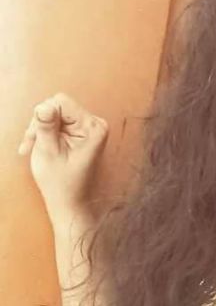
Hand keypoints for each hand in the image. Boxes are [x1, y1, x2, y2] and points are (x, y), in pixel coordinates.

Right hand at [17, 92, 108, 219]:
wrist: (70, 203)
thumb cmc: (61, 183)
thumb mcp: (48, 151)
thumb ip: (46, 126)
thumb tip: (43, 106)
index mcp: (93, 127)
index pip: (61, 102)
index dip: (43, 116)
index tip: (34, 137)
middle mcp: (95, 124)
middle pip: (58, 107)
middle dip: (41, 124)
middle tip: (30, 144)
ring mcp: (89, 128)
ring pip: (55, 114)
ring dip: (40, 130)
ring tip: (33, 148)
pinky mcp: (82, 133)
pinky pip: (59, 123)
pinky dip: (46, 133)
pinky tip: (39, 147)